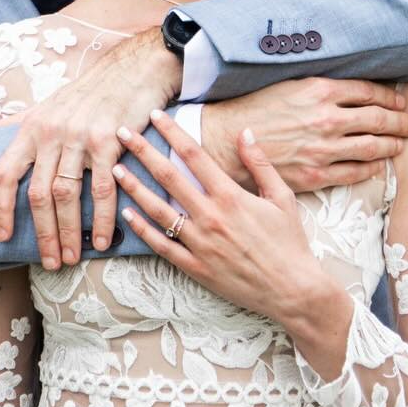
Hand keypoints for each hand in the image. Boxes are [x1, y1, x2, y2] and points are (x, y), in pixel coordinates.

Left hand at [0, 26, 180, 268]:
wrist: (131, 70)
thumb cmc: (87, 92)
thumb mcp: (45, 104)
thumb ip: (15, 121)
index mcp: (31, 127)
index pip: (4, 172)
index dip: (0, 207)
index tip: (3, 236)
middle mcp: (51, 133)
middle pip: (38, 193)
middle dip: (42, 233)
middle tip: (48, 262)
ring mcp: (79, 137)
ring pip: (67, 195)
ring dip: (68, 232)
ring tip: (70, 257)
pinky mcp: (108, 142)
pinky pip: (102, 189)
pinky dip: (102, 219)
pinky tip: (103, 240)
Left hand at [113, 110, 346, 346]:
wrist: (293, 291)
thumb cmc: (290, 242)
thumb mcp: (281, 197)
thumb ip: (260, 163)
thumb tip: (244, 132)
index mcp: (231, 196)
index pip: (194, 155)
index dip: (172, 132)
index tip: (156, 115)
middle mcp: (211, 217)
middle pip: (169, 177)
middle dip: (143, 152)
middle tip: (122, 132)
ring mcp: (200, 244)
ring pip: (158, 210)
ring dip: (134, 188)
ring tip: (115, 170)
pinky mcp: (196, 268)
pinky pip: (162, 246)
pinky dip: (142, 229)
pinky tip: (128, 214)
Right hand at [199, 78, 407, 190]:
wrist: (226, 141)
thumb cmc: (254, 109)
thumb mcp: (289, 85)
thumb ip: (320, 87)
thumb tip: (348, 90)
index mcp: (320, 90)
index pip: (368, 92)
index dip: (388, 97)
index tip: (399, 101)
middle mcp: (327, 119)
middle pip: (378, 119)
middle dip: (400, 122)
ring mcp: (323, 149)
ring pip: (371, 147)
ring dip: (391, 145)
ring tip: (401, 144)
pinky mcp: (316, 174)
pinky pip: (354, 173)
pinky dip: (371, 168)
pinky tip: (378, 165)